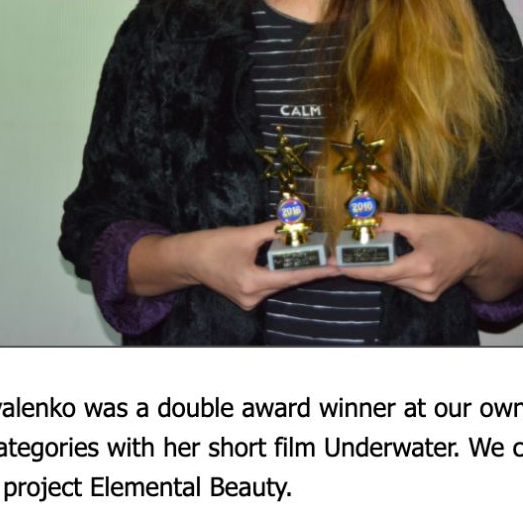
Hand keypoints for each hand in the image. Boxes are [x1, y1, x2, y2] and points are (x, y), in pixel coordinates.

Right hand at [131, 222, 338, 310]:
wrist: (186, 260)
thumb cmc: (211, 246)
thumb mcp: (244, 234)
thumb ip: (272, 230)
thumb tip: (296, 222)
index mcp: (251, 283)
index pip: (291, 277)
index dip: (316, 270)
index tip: (336, 267)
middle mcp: (252, 297)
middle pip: (288, 281)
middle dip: (310, 268)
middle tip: (333, 257)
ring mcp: (249, 300)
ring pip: (280, 283)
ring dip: (297, 270)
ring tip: (320, 257)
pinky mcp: (247, 296)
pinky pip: (271, 284)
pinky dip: (283, 272)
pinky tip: (296, 261)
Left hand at [339, 213, 522, 302]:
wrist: (481, 251)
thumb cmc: (455, 232)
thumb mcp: (422, 222)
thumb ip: (392, 222)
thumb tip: (366, 219)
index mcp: (422, 265)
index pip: (380, 271)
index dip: (355, 268)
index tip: (334, 264)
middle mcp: (424, 284)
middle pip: (384, 276)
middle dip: (364, 265)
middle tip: (342, 254)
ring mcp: (427, 293)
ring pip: (392, 281)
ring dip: (380, 268)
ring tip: (366, 254)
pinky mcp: (429, 296)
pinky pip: (402, 284)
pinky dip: (395, 272)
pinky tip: (395, 259)